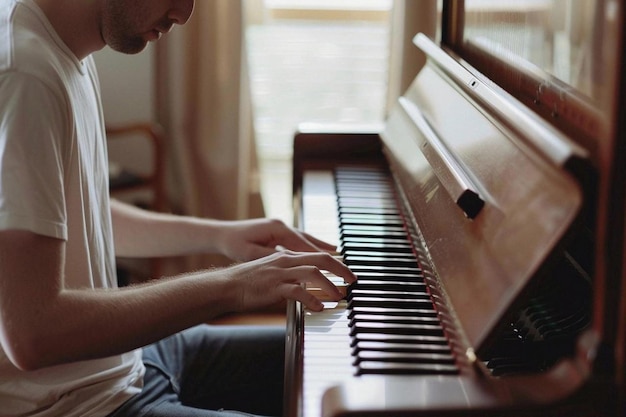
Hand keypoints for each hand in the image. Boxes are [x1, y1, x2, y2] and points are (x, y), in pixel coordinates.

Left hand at [217, 218, 336, 261]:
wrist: (221, 234)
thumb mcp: (251, 253)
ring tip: (337, 253)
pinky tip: (317, 252)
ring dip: (321, 247)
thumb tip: (290, 262)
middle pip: (310, 240)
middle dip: (326, 252)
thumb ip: (272, 257)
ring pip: (306, 238)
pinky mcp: (277, 232)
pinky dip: (310, 246)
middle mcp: (282, 226)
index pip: (304, 245)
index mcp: (278, 229)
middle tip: (343, 262)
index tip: (334, 266)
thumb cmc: (233, 244)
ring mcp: (280, 228)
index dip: (320, 257)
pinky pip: (298, 240)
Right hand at [222, 250, 355, 311]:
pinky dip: (311, 299)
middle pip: (320, 259)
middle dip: (340, 269)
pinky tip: (319, 307)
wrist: (227, 285)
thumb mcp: (272, 272)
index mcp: (286, 257)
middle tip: (352, 281)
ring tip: (338, 296)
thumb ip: (289, 274)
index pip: (317, 255)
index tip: (347, 272)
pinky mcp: (274, 287)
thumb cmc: (249, 282)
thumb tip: (305, 283)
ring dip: (329, 285)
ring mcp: (280, 273)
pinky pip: (298, 291)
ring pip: (312, 273)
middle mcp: (286, 261)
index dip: (335, 263)